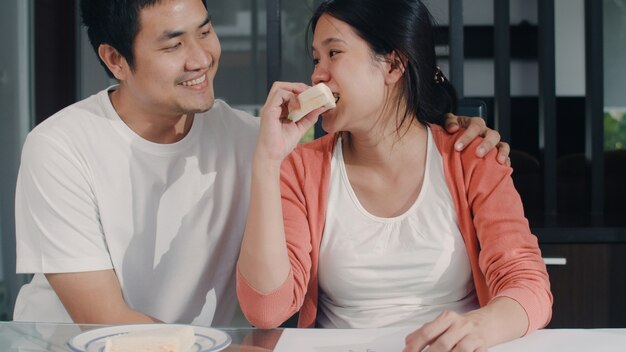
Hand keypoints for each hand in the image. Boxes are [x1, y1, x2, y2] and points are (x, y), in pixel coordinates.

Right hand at [255, 81, 327, 162]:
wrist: (273, 156)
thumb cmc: (282, 144)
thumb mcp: (300, 127)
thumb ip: (309, 117)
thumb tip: (321, 106)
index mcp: (279, 109)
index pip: (288, 92)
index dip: (301, 91)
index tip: (314, 95)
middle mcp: (273, 106)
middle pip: (282, 86)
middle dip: (298, 86)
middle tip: (311, 93)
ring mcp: (269, 107)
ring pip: (279, 87)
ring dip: (294, 89)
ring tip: (306, 97)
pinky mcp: (268, 111)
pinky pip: (279, 94)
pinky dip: (291, 97)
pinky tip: (298, 106)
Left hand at [403, 298, 527, 351]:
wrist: (485, 323)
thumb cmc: (457, 327)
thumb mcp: (441, 324)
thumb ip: (425, 332)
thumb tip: (408, 342)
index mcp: (447, 317)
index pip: (428, 332)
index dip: (416, 345)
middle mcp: (461, 325)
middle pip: (443, 343)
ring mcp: (474, 337)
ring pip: (460, 350)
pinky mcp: (483, 347)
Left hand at [443, 113, 510, 165]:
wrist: (457, 135)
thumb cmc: (454, 130)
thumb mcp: (449, 122)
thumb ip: (449, 122)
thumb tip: (453, 128)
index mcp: (475, 124)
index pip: (475, 126)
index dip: (467, 137)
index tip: (457, 147)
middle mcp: (486, 132)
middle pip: (492, 135)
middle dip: (486, 144)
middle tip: (478, 154)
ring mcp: (492, 142)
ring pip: (502, 144)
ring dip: (501, 152)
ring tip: (498, 160)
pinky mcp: (496, 152)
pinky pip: (505, 154)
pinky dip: (506, 159)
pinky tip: (504, 166)